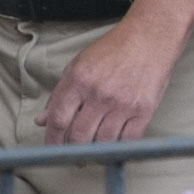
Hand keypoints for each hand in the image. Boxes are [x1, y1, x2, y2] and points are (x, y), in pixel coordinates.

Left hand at [37, 13, 182, 144]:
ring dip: (95, 152)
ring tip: (94, 152)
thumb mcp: (79, 65)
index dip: (52, 140)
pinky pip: (127, 142)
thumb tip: (42, 120)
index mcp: (79, 79)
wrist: (151, 37)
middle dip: (73, 152)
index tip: (52, 149)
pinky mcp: (143, 110)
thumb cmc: (114, 50)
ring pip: (102, 143)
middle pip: (78, 136)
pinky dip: (119, 148)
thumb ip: (60, 94)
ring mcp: (122, 103)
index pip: (58, 119)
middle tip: (74, 157)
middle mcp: (99, 93)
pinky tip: (114, 145)